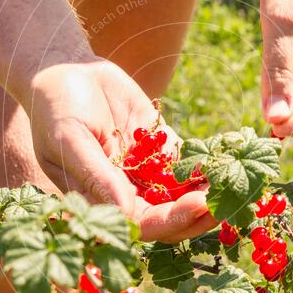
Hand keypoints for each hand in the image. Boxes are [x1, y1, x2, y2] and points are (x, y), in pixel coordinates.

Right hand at [27, 58, 215, 241]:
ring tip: (238, 185)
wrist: (65, 69)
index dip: (171, 221)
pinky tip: (229, 162)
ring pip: (182, 193)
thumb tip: (126, 212)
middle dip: (198, 213)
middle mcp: (126, 192)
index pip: (140, 224)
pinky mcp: (160, 147)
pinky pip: (188, 163)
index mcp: (100, 200)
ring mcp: (145, 171)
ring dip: (208, 193)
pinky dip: (207, 165)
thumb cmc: (54, 107)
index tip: (199, 206)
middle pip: (168, 216)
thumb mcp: (69, 140)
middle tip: (228, 203)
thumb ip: (97, 177)